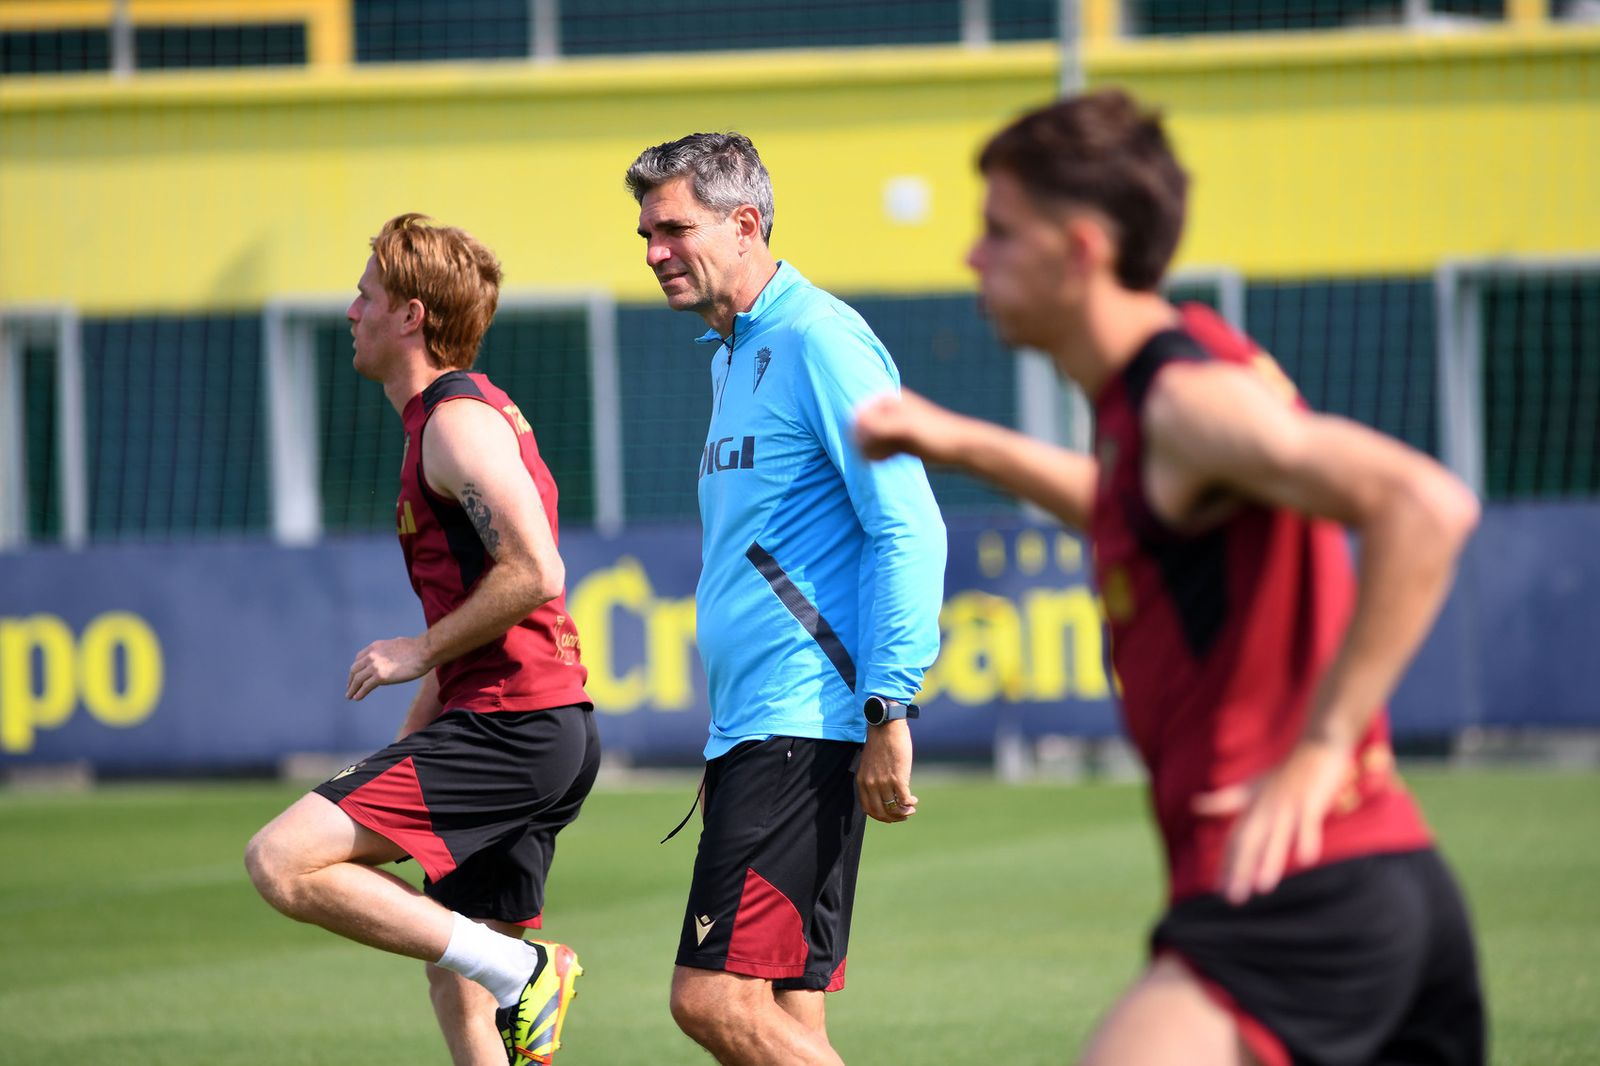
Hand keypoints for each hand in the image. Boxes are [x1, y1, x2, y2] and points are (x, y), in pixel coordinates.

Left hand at [347, 636, 430, 700]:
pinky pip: (365, 687)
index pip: (358, 659)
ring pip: (357, 679)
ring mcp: (375, 666)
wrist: (423, 652)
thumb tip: (397, 644)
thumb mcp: (400, 642)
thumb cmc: (417, 648)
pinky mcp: (380, 677)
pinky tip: (356, 698)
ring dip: (352, 689)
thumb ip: (393, 645)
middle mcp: (371, 656)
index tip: (354, 675)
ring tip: (349, 696)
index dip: (355, 669)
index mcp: (375, 647)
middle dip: (351, 679)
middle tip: (350, 688)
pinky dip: (359, 693)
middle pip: (355, 669)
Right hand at [853, 390, 960, 464]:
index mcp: (888, 400)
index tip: (872, 442)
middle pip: (860, 430)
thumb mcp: (907, 428)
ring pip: (868, 442)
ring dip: (872, 451)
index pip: (858, 415)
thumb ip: (880, 425)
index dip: (859, 432)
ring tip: (887, 455)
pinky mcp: (898, 442)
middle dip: (866, 443)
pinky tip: (888, 459)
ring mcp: (892, 427)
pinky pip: (878, 450)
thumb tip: (856, 422)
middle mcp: (888, 411)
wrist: (960, 449)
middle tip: (884, 450)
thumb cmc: (936, 434)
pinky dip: (879, 456)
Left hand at [858, 719, 917, 822]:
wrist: (885, 726)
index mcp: (862, 781)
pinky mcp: (897, 777)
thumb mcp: (869, 764)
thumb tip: (883, 793)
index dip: (881, 816)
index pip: (868, 809)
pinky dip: (910, 803)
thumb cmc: (880, 742)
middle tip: (904, 814)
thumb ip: (872, 778)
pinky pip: (904, 799)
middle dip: (894, 818)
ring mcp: (883, 782)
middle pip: (881, 812)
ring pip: (894, 808)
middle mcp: (870, 784)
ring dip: (905, 811)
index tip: (891, 815)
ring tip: (911, 807)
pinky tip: (914, 799)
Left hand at [1191, 740, 1350, 903]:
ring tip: (1263, 887)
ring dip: (1270, 861)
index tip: (1217, 890)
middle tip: (1234, 899)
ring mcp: (1288, 805)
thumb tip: (1194, 804)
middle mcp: (1266, 808)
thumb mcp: (1250, 786)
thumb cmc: (1282, 773)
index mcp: (1252, 807)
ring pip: (1277, 836)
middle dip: (1241, 870)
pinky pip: (1308, 822)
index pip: (1235, 839)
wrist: (1315, 746)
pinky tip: (1306, 859)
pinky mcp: (1311, 801)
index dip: (1227, 864)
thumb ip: (1224, 800)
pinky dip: (1307, 839)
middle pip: (1250, 841)